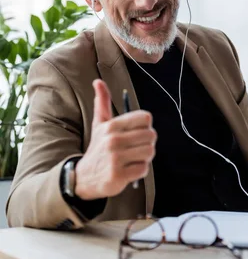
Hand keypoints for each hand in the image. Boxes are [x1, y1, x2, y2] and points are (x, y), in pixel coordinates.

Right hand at [74, 79, 155, 199]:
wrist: (84, 177)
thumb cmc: (98, 147)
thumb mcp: (99, 124)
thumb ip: (102, 102)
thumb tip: (98, 81)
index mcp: (111, 125)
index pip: (146, 117)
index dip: (145, 126)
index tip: (135, 133)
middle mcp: (113, 140)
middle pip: (151, 135)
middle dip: (147, 143)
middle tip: (135, 149)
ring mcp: (115, 158)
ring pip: (150, 152)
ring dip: (145, 157)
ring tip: (132, 159)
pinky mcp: (118, 175)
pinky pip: (144, 169)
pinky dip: (140, 171)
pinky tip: (128, 170)